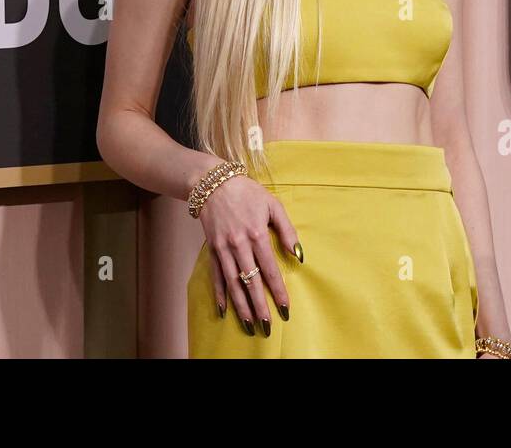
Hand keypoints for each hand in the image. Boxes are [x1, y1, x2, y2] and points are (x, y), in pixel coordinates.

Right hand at [196, 173, 299, 334]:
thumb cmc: (247, 192)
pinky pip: (216, 276)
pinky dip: (220, 294)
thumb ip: (287, 230)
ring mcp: (223, 249)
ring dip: (241, 306)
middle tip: (267, 326)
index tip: (285, 308)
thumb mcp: (273, 204)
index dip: (277, 291)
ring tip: (250, 324)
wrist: (213, 183)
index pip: (270, 270)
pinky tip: (224, 310)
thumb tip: (298, 254)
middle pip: (251, 282)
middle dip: (260, 306)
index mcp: (257, 234)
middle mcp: (239, 245)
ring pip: (233, 283)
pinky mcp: (212, 249)